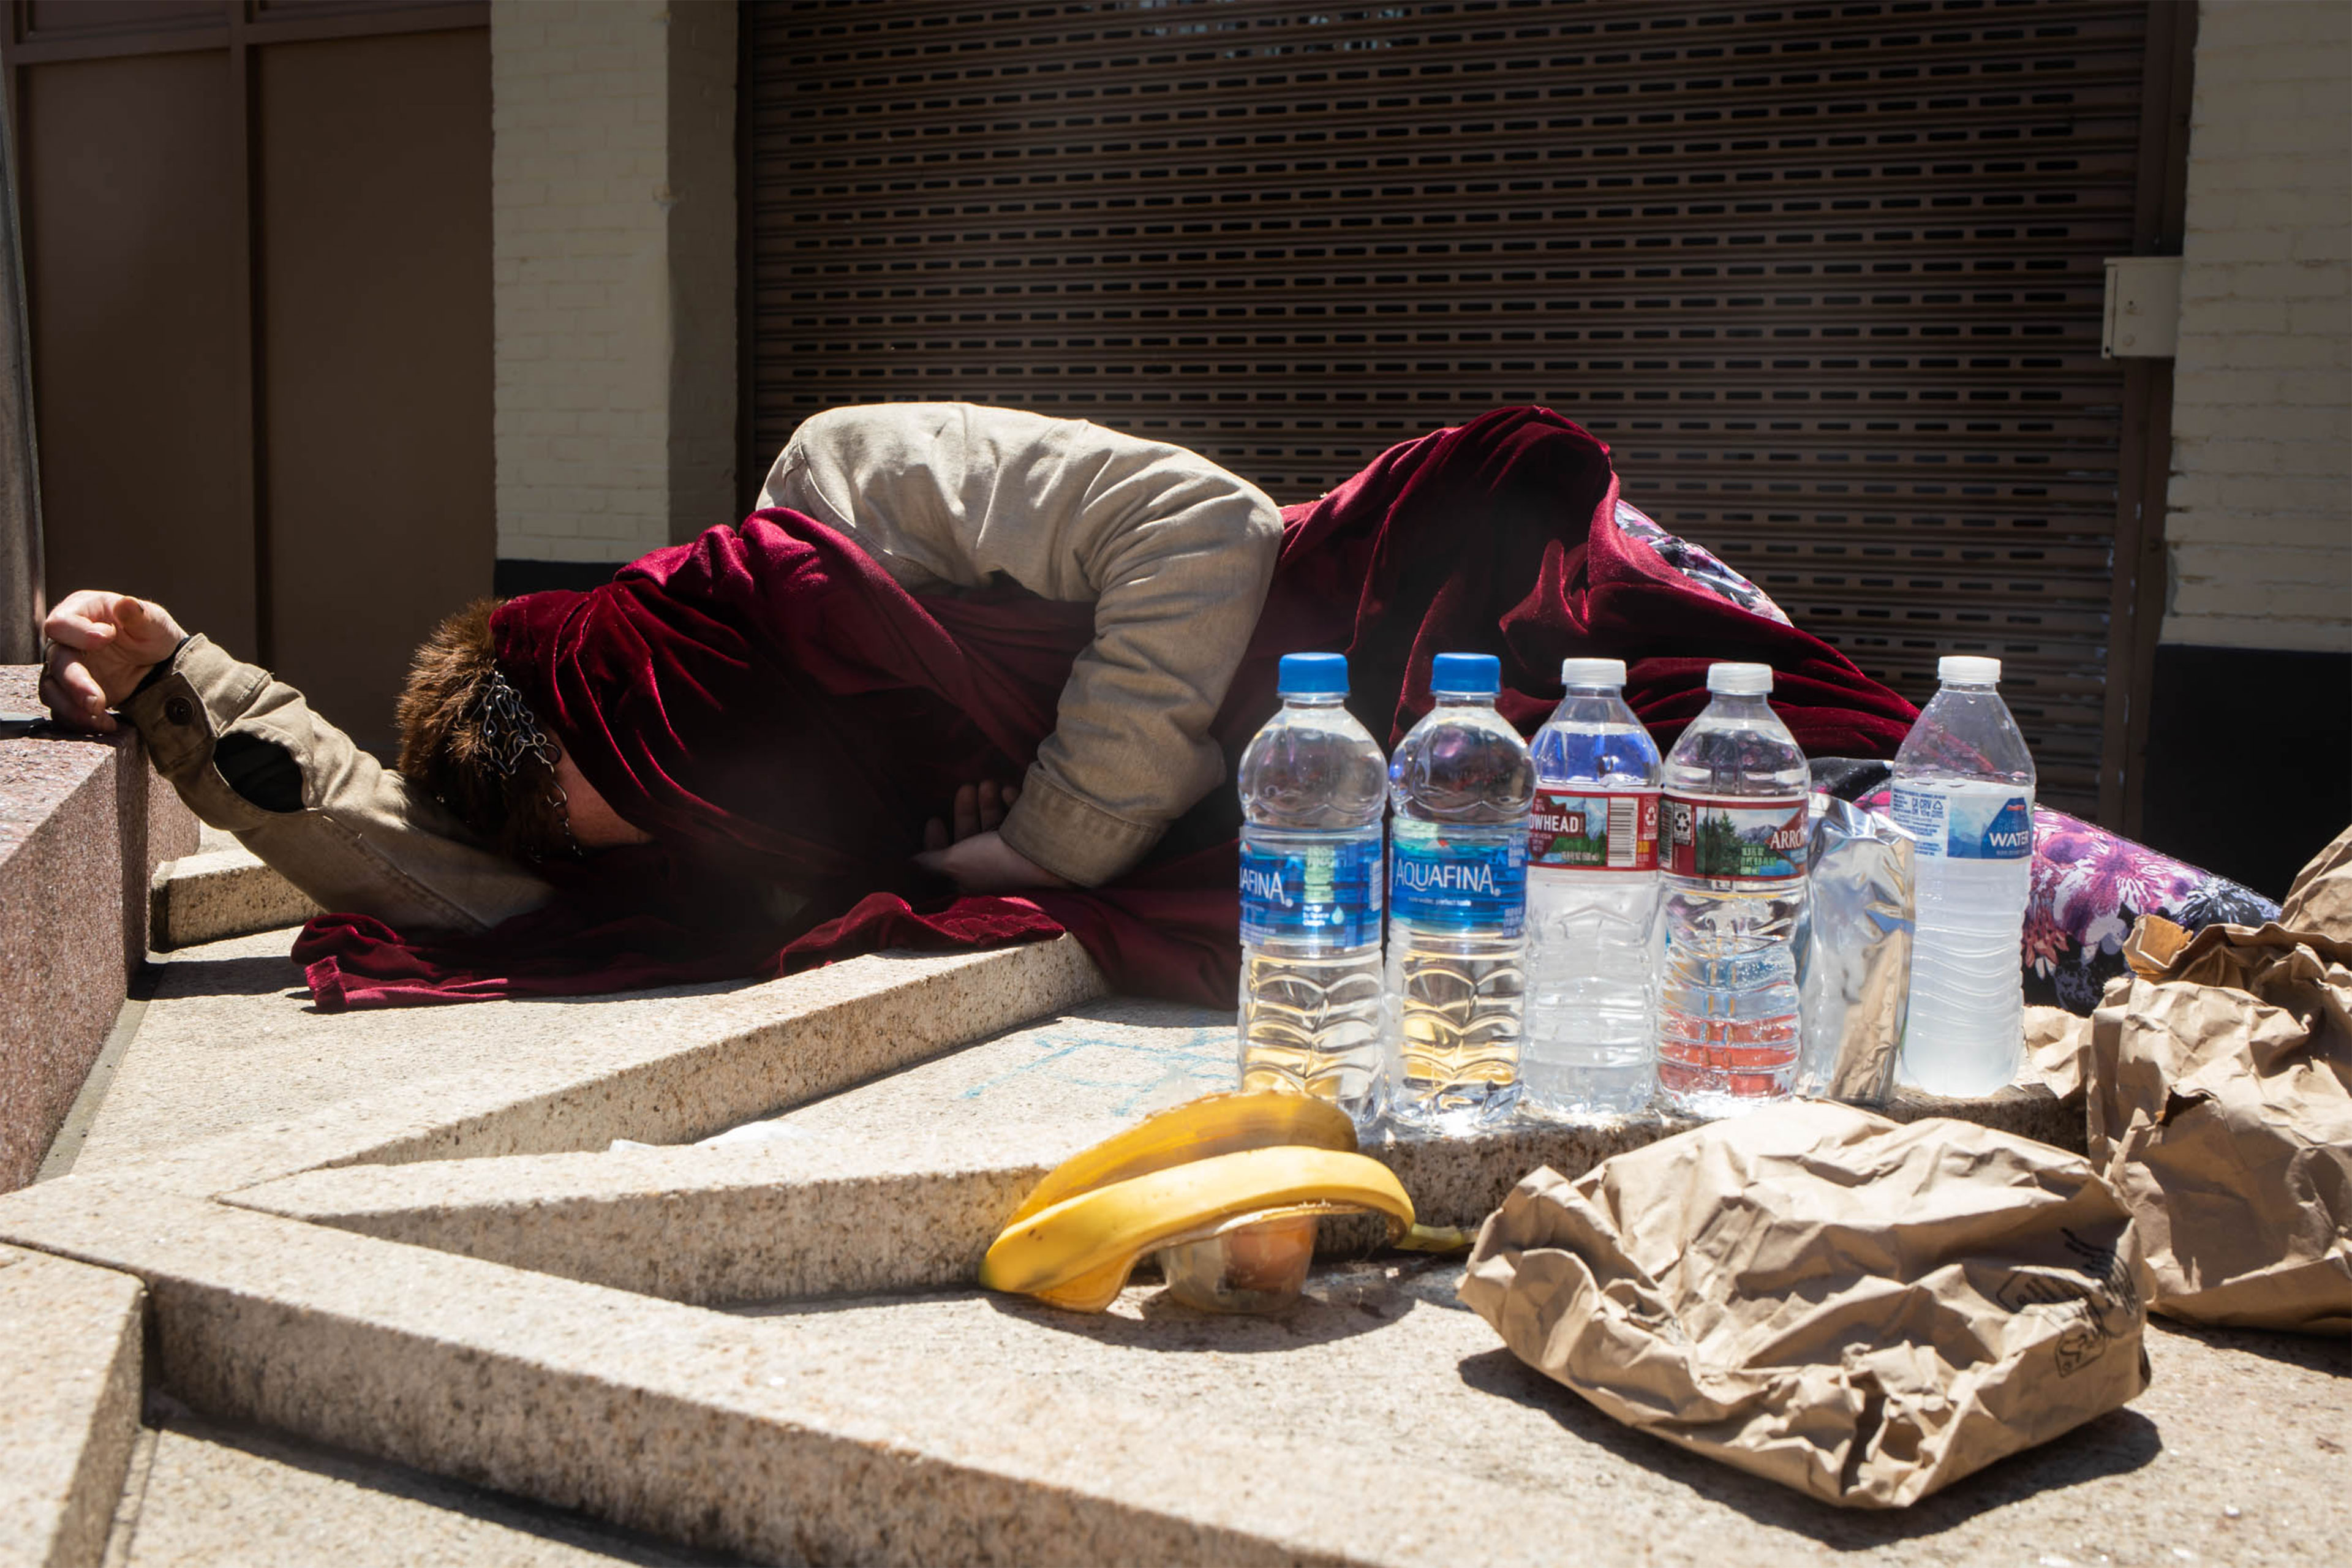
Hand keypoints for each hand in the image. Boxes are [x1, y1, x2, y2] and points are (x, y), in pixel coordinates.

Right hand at [39, 591, 187, 733]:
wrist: (160, 663)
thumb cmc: (152, 633)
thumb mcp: (154, 622)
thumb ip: (140, 614)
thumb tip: (127, 603)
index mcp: (80, 614)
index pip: (61, 623)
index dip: (78, 632)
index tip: (106, 638)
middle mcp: (65, 642)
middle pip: (56, 661)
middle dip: (75, 683)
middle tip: (96, 700)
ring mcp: (66, 669)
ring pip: (52, 690)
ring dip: (72, 708)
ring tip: (101, 717)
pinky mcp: (72, 694)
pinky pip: (64, 710)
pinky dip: (81, 721)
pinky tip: (106, 725)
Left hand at [913, 780, 1069, 892]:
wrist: (1049, 856)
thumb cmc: (996, 860)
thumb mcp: (956, 861)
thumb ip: (932, 861)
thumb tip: (909, 863)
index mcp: (972, 879)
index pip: (947, 862)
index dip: (936, 841)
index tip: (933, 819)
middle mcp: (991, 867)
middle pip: (971, 836)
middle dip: (967, 810)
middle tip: (966, 787)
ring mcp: (1013, 853)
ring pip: (993, 823)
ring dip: (989, 801)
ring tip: (989, 783)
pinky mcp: (1033, 838)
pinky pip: (1017, 820)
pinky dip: (1012, 804)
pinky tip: (1010, 792)